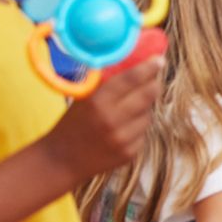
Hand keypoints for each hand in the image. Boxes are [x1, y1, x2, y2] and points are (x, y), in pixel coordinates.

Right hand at [41, 56, 163, 180]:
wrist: (61, 161)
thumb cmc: (71, 125)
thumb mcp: (83, 100)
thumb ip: (106, 85)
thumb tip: (133, 66)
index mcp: (97, 102)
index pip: (130, 79)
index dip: (148, 68)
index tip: (159, 60)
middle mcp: (112, 120)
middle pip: (148, 95)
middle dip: (154, 85)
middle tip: (154, 80)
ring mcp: (123, 139)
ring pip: (149, 114)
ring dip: (145, 108)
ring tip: (128, 110)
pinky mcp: (130, 153)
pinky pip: (144, 133)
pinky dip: (139, 127)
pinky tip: (124, 129)